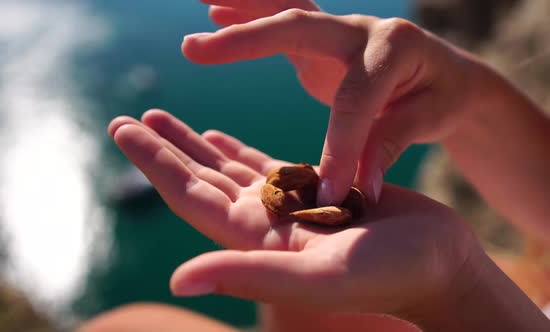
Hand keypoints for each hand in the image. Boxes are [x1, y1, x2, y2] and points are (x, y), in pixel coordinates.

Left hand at [108, 110, 476, 317]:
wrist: (441, 265)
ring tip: (162, 117)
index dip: (154, 163)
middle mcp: (263, 222)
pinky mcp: (313, 190)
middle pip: (200, 178)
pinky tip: (216, 136)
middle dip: (164, 148)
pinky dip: (234, 149)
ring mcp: (286, 206)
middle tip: (128, 118)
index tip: (123, 130)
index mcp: (255, 238)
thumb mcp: (317, 277)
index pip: (190, 195)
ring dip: (192, 144)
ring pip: (226, 168)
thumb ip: (248, 273)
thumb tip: (176, 281)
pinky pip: (262, 165)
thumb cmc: (389, 275)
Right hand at [184, 2, 484, 207]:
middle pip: (297, 28)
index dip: (340, 148)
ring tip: (197, 1)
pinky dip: (247, 14)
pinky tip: (214, 11)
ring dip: (239, 6)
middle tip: (194, 49)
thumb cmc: (440, 98)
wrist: (447, 73)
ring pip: (283, 10)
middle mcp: (360, 29)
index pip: (355, 101)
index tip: (325, 195)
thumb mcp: (429, 119)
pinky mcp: (321, 40)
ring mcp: (337, 29)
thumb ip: (389, 145)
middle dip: (246, 40)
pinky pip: (281, 21)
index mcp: (393, 49)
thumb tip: (357, 190)